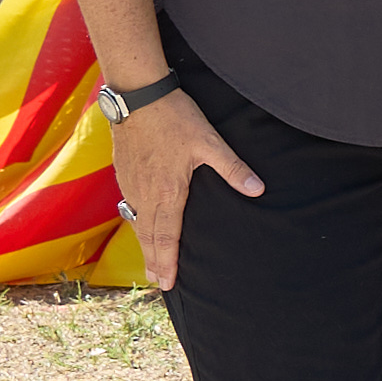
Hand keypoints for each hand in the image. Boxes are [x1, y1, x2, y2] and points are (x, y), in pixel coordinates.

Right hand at [110, 91, 263, 291]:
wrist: (137, 96)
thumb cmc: (175, 117)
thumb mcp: (210, 141)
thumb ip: (233, 168)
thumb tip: (258, 189)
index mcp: (167, 191)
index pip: (167, 236)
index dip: (167, 261)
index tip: (167, 283)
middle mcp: (145, 192)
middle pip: (148, 236)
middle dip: (153, 262)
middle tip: (157, 283)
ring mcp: (131, 183)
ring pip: (136, 222)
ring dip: (144, 245)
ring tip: (150, 263)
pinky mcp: (123, 172)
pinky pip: (129, 205)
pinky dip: (135, 223)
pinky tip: (140, 226)